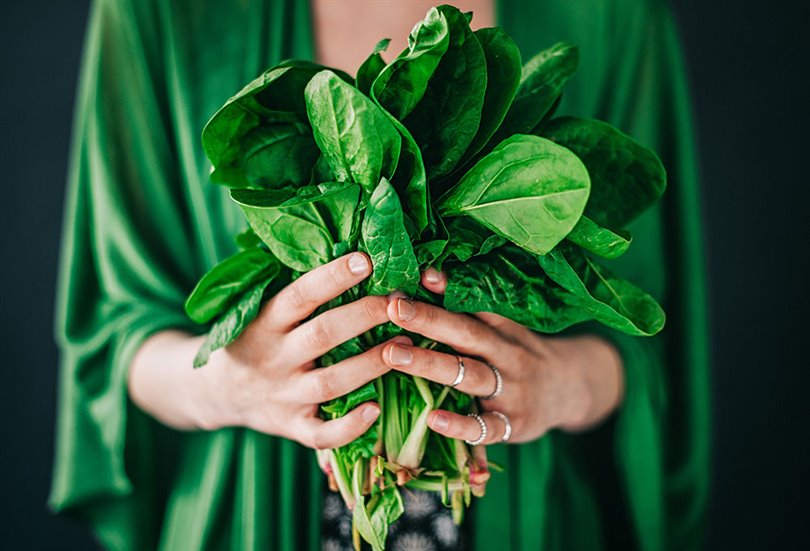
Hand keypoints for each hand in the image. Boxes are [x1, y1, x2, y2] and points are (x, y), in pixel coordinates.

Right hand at [190, 253, 401, 448]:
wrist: (217, 391)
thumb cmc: (255, 339)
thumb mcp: (261, 310)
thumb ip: (298, 291)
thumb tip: (350, 249)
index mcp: (264, 322)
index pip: (299, 295)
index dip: (332, 277)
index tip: (366, 259)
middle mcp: (274, 358)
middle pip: (322, 335)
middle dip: (364, 315)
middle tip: (400, 301)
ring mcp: (283, 395)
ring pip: (331, 382)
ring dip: (371, 364)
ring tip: (407, 345)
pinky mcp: (292, 427)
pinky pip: (321, 434)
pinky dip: (349, 426)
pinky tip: (376, 409)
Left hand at [380, 268, 623, 444]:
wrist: (571, 391)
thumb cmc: (519, 355)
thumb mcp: (503, 329)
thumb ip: (468, 310)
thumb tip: (425, 275)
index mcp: (503, 329)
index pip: (475, 305)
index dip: (448, 289)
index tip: (419, 274)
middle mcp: (508, 355)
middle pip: (467, 335)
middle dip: (429, 320)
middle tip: (393, 308)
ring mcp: (511, 391)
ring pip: (470, 376)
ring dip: (430, 364)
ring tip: (393, 354)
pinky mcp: (513, 425)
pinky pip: (485, 428)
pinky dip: (460, 425)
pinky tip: (432, 419)